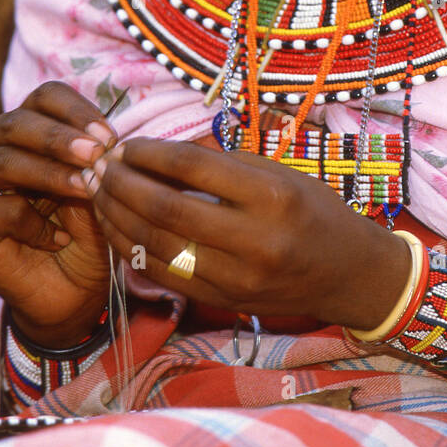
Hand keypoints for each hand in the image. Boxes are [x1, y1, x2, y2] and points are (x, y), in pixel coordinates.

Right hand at [0, 81, 119, 347]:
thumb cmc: (87, 231)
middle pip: (17, 122)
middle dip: (60, 137)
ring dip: (49, 173)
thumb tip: (105, 142)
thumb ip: (95, 163)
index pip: (44, 97)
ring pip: (3, 162)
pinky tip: (60, 239)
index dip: (76, 111)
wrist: (71, 293)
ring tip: (86, 188)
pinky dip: (34, 224)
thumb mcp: (98, 190)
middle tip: (97, 153)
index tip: (110, 137)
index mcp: (29, 129)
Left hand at [80, 135, 410, 329]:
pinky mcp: (224, 301)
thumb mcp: (279, 174)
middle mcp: (254, 240)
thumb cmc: (314, 211)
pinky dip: (133, 250)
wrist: (348, 274)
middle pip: (166, 209)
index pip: (193, 167)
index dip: (150, 153)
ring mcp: (237, 278)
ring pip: (156, 247)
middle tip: (100, 168)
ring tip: (99, 194)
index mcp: (272, 196)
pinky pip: (164, 275)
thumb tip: (158, 153)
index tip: (126, 144)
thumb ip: (221, 165)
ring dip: (117, 218)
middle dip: (123, 185)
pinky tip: (117, 228)